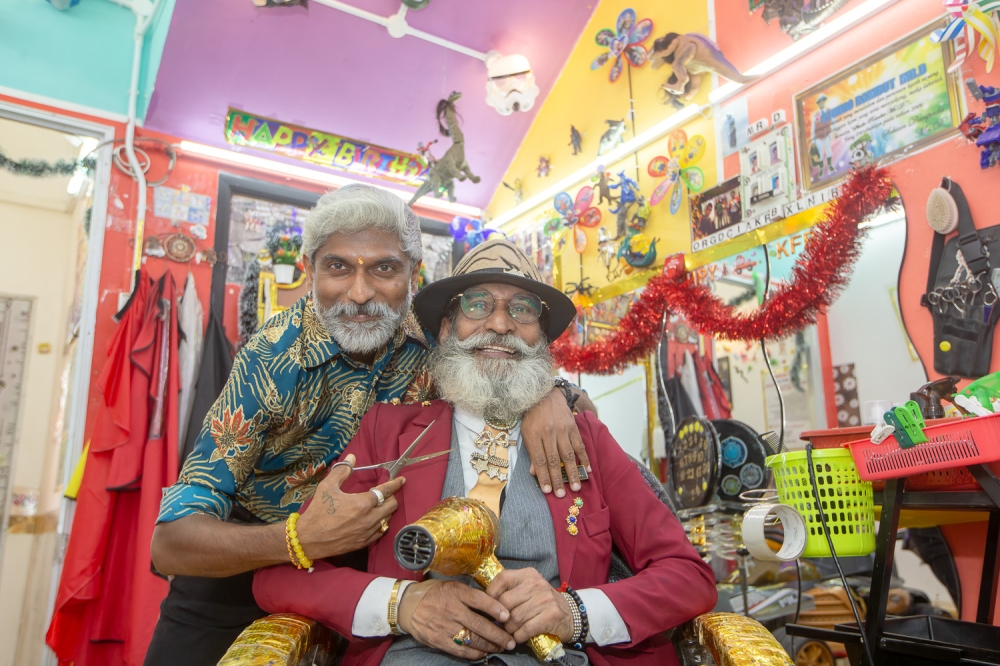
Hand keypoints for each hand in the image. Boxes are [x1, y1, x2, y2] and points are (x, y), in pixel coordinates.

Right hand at [296, 454, 403, 559]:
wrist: (308, 539)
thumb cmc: (317, 511)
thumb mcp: (327, 487)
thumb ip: (342, 471)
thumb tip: (352, 457)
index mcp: (362, 503)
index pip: (385, 491)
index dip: (395, 484)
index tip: (401, 480)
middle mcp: (369, 519)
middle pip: (392, 506)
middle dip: (391, 497)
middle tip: (385, 493)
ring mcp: (368, 532)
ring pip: (388, 519)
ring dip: (386, 511)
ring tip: (378, 505)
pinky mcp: (364, 543)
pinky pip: (380, 532)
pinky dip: (381, 524)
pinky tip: (374, 520)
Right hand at [398, 580, 515, 659]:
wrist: (407, 605)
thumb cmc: (434, 594)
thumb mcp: (452, 587)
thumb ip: (470, 595)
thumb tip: (493, 605)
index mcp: (457, 593)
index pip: (479, 600)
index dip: (495, 608)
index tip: (508, 616)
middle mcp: (452, 610)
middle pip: (480, 624)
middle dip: (499, 635)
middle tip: (511, 640)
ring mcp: (445, 627)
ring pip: (473, 639)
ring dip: (490, 645)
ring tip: (501, 647)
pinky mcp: (439, 641)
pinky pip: (460, 650)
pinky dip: (474, 653)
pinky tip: (483, 653)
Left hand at [487, 569, 573, 643]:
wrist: (570, 615)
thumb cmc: (543, 603)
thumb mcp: (528, 589)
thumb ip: (510, 591)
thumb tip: (487, 604)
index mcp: (528, 574)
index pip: (502, 579)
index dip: (491, 594)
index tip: (491, 606)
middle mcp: (537, 584)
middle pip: (505, 602)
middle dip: (500, 617)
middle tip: (501, 624)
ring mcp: (545, 599)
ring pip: (514, 618)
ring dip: (509, 629)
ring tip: (511, 631)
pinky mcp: (551, 616)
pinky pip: (525, 629)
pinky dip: (519, 636)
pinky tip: (520, 636)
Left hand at [522, 388, 590, 496]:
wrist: (544, 393)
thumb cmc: (532, 416)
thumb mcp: (526, 433)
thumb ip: (531, 453)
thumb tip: (534, 473)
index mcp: (534, 435)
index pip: (540, 460)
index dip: (544, 477)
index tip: (548, 491)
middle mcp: (548, 433)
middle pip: (554, 460)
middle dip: (558, 479)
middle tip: (562, 495)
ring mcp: (562, 429)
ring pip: (568, 455)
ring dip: (572, 473)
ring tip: (575, 487)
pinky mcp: (573, 426)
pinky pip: (579, 445)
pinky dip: (584, 458)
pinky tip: (587, 470)